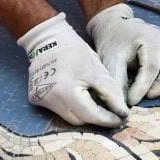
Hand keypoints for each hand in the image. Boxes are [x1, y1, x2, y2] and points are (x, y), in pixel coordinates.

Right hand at [18, 13, 129, 127]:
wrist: (48, 39)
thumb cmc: (75, 52)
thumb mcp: (97, 71)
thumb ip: (111, 94)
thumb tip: (123, 112)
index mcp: (67, 93)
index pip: (92, 115)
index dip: (108, 119)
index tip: (122, 118)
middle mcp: (51, 101)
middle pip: (79, 120)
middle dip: (96, 118)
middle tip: (112, 113)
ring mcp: (41, 100)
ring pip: (69, 116)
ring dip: (84, 113)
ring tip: (97, 103)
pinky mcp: (36, 98)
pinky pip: (58, 109)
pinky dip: (71, 106)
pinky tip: (79, 96)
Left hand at [87, 4, 159, 104]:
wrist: (119, 29)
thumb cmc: (115, 46)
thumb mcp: (110, 61)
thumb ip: (117, 82)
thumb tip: (122, 108)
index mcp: (147, 39)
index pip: (150, 68)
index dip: (142, 88)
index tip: (131, 102)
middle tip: (147, 98)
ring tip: (155, 92)